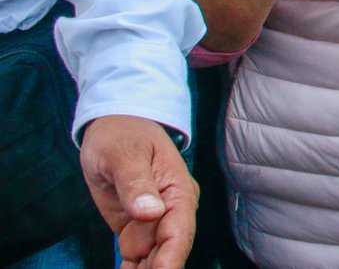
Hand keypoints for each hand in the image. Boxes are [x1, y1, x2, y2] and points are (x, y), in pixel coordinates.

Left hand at [79, 115, 196, 268]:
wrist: (112, 129)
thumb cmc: (121, 134)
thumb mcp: (123, 154)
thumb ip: (136, 183)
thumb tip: (150, 212)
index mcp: (178, 190)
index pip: (180, 230)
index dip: (171, 259)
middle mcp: (172, 210)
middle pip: (169, 251)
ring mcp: (154, 222)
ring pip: (154, 259)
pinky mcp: (136, 229)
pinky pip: (138, 258)